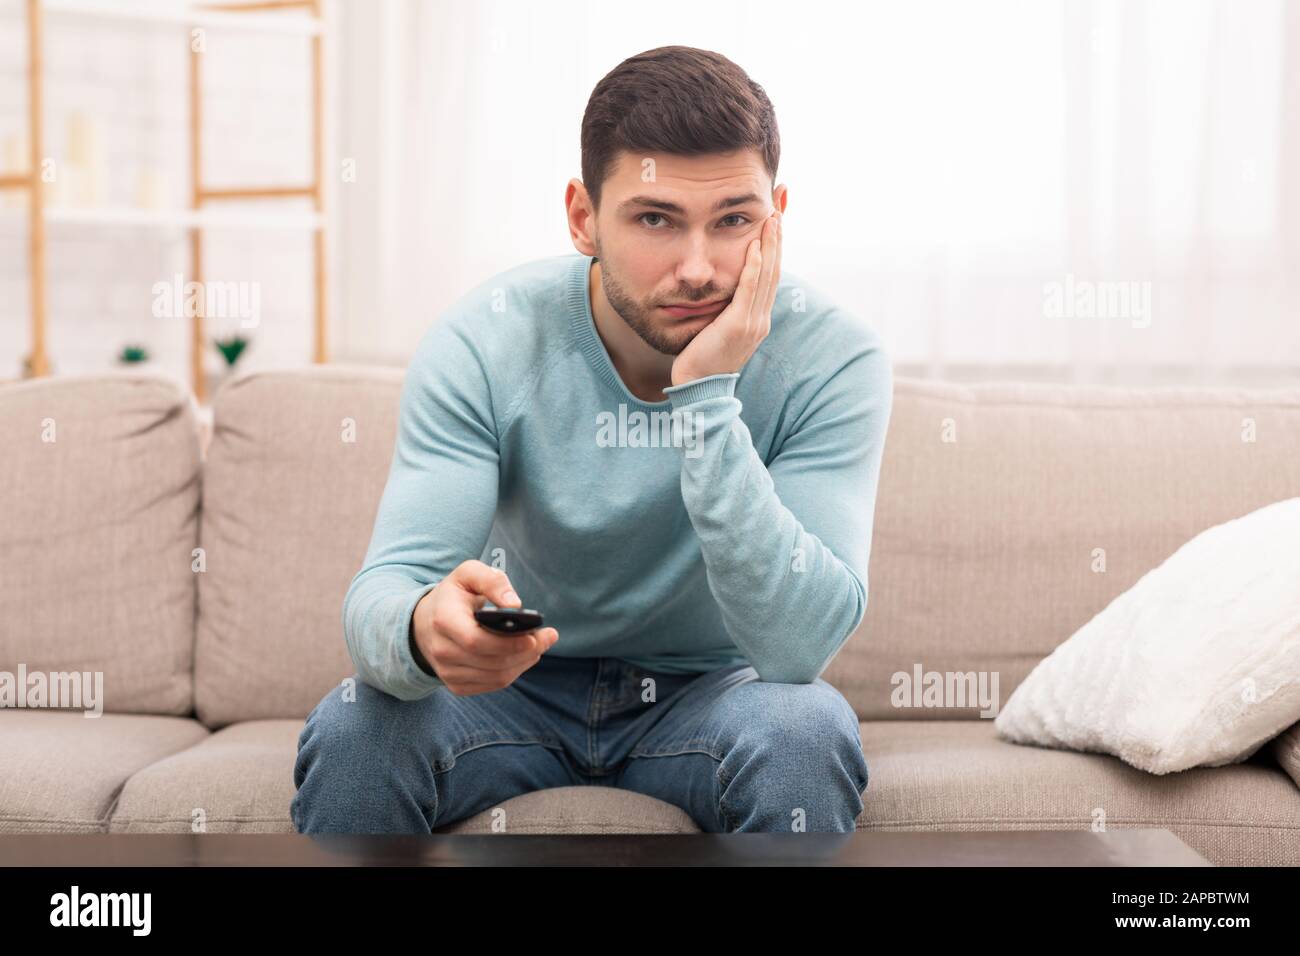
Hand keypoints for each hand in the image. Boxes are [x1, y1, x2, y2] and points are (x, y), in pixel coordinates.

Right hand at [411, 560, 558, 695]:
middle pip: (492, 661)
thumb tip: (516, 605)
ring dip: (524, 662)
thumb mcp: (469, 574)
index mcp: (443, 620)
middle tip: (548, 637)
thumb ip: (493, 581)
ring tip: (539, 644)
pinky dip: (513, 671)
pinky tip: (523, 656)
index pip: (477, 641)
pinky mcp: (455, 685)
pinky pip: (492, 684)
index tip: (534, 636)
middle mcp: (442, 650)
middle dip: (526, 651)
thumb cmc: (453, 595)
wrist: (424, 622)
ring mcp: (447, 671)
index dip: (508, 643)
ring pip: (496, 676)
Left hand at [670, 209, 781, 386]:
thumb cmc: (703, 359)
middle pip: (775, 269)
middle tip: (779, 206)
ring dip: (770, 244)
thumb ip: (726, 308)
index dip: (776, 245)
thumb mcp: (719, 328)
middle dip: (778, 236)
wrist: (699, 388)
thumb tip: (723, 287)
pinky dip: (753, 267)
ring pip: (766, 276)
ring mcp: (752, 323)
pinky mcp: (737, 326)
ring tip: (772, 217)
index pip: (772, 274)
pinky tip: (755, 246)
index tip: (776, 218)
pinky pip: (748, 291)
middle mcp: (761, 318)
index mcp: (759, 317)